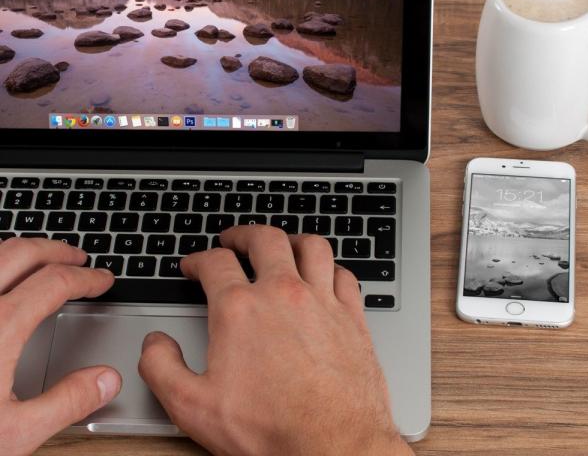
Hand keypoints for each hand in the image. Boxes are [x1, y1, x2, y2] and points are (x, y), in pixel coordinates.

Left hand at [0, 237, 121, 454]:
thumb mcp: (12, 436)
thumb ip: (67, 402)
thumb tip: (107, 379)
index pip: (56, 283)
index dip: (87, 278)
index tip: (102, 280)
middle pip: (23, 252)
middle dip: (57, 250)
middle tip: (78, 259)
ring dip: (22, 250)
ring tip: (39, 261)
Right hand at [139, 225, 411, 455]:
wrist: (332, 446)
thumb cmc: (270, 429)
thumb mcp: (193, 407)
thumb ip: (162, 368)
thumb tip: (155, 344)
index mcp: (240, 309)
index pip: (215, 263)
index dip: (198, 259)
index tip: (194, 265)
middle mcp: (282, 293)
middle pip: (264, 240)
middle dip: (243, 234)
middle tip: (234, 239)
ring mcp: (320, 300)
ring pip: (310, 246)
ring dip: (292, 239)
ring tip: (282, 244)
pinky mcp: (351, 316)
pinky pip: (343, 275)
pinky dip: (331, 268)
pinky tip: (325, 275)